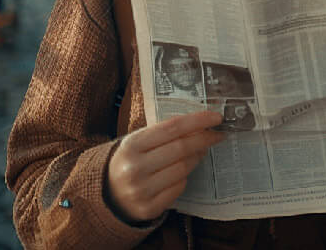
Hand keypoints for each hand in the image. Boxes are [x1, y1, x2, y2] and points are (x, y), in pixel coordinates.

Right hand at [106, 110, 224, 222]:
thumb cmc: (130, 160)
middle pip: (181, 148)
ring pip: (183, 168)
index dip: (198, 121)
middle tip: (217, 134)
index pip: (173, 127)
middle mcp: (135, 168)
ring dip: (196, 157)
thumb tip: (200, 125)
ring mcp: (142, 191)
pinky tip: (183, 171)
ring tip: (200, 151)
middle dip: (204, 139)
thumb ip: (164, 132)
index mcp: (131, 145)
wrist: (107, 194)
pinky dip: (185, 177)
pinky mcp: (149, 208)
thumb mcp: (139, 141)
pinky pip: (179, 188)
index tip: (216, 117)